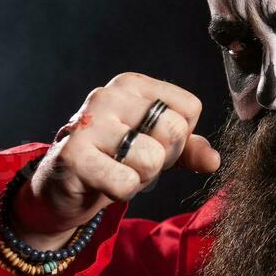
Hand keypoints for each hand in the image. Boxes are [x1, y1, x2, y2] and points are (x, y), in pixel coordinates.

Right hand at [12, 72, 219, 247]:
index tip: (150, 143)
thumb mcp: (158, 149)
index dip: (179, 138)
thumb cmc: (114, 160)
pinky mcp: (74, 155)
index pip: (190, 108)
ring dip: (140, 177)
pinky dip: (122, 191)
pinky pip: (126, 182)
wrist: (62, 187)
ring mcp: (89, 122)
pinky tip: (103, 182)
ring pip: (152, 159)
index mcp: (133, 85)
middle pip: (174, 131)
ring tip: (116, 170)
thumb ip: (189, 149)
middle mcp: (109, 95)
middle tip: (132, 161)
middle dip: (162, 159)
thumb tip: (213, 160)